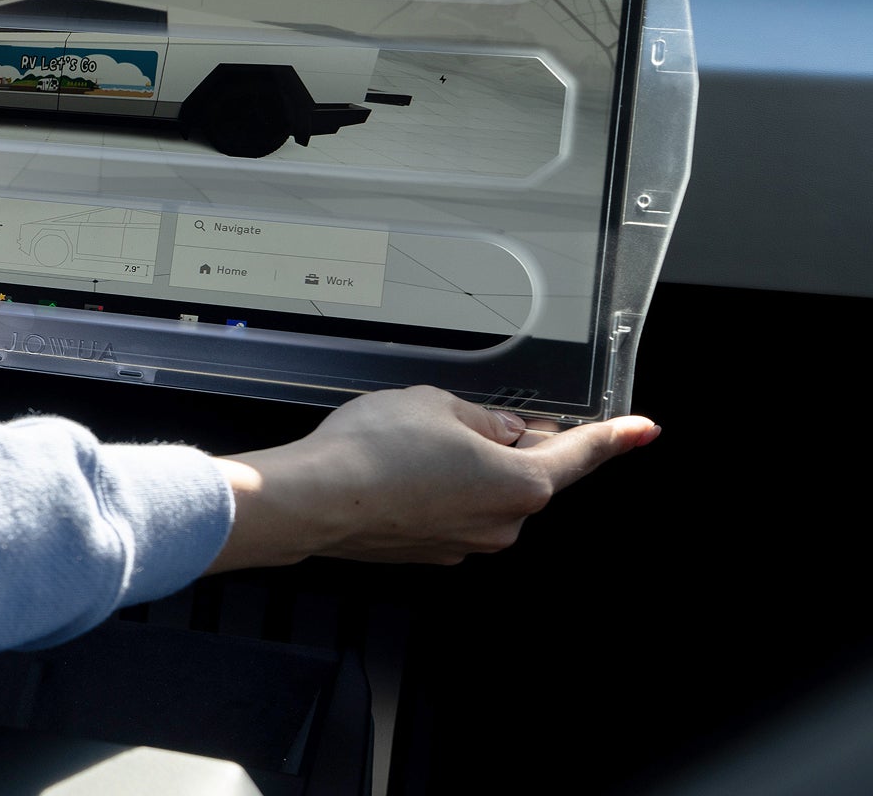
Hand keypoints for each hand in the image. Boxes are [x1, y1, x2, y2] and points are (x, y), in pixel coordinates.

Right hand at [207, 385, 657, 570]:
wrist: (314, 499)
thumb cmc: (373, 451)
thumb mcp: (435, 404)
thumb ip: (480, 417)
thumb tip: (499, 430)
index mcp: (520, 483)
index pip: (580, 455)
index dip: (614, 437)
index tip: (641, 430)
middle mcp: (501, 523)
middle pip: (524, 474)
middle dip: (504, 443)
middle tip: (463, 414)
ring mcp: (463, 543)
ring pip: (481, 493)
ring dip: (462, 466)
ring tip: (411, 439)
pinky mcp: (427, 551)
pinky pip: (447, 511)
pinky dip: (433, 488)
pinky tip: (397, 466)